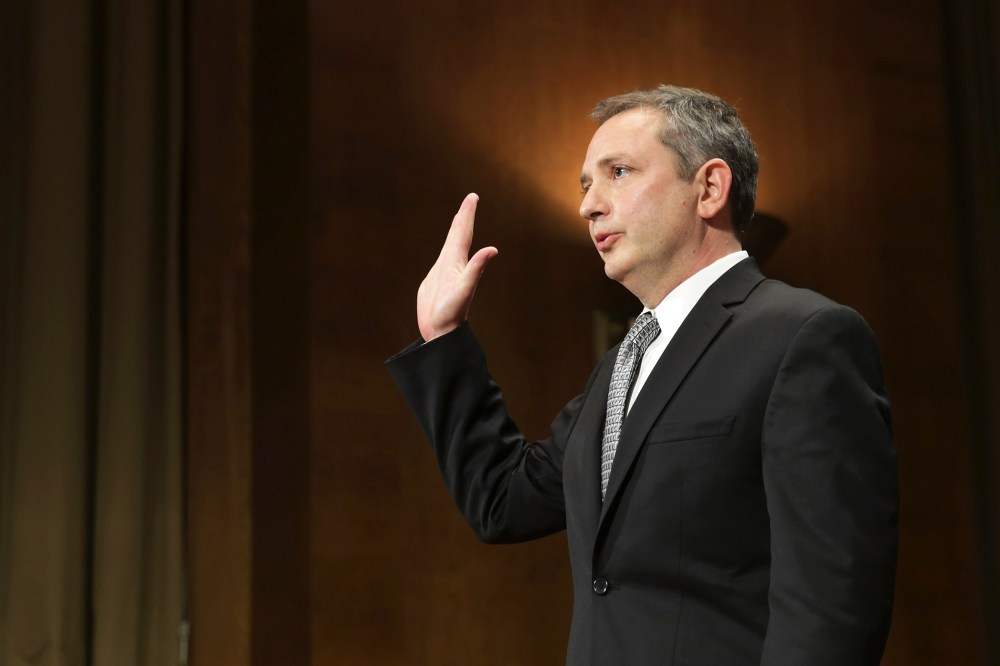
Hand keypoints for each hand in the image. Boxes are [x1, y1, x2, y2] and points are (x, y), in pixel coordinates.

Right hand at [417, 193, 497, 340]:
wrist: (441, 333)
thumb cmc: (451, 314)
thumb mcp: (464, 289)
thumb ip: (476, 269)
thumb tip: (492, 250)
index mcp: (458, 263)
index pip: (463, 233)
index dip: (467, 215)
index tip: (472, 196)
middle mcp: (453, 265)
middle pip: (459, 235)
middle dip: (464, 217)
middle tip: (470, 199)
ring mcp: (445, 273)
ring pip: (451, 246)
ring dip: (456, 231)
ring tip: (460, 217)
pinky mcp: (435, 281)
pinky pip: (442, 259)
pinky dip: (446, 249)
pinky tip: (449, 250)